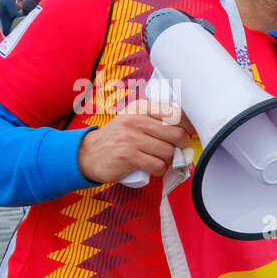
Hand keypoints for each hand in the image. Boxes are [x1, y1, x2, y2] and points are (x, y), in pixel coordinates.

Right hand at [76, 100, 190, 183]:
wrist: (89, 154)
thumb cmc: (118, 138)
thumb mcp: (134, 120)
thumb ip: (157, 120)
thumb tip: (187, 130)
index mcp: (140, 108)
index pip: (176, 113)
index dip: (187, 126)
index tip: (187, 133)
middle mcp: (135, 120)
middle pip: (176, 134)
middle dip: (180, 146)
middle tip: (174, 150)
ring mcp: (131, 138)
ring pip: (168, 152)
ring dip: (166, 159)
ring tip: (155, 157)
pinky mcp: (128, 156)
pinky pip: (157, 165)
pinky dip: (157, 170)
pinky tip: (149, 167)